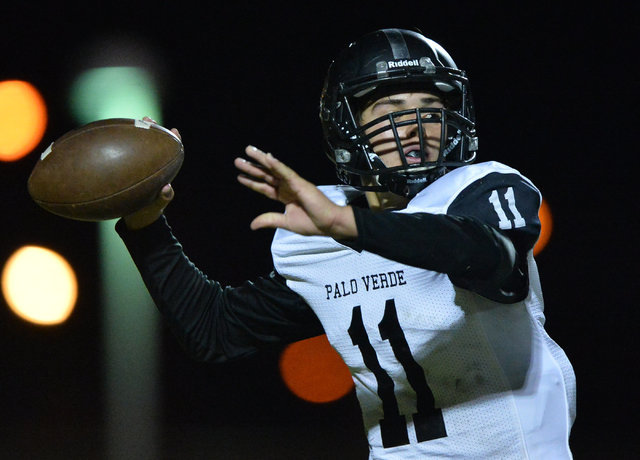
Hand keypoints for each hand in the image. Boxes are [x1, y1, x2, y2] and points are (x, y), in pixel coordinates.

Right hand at [122, 117, 179, 229]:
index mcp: (163, 174)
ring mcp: (139, 168)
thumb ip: (163, 199)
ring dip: (137, 133)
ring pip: (139, 146)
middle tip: (147, 118)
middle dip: (153, 130)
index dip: (173, 141)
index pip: (171, 154)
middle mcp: (152, 167)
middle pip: (155, 144)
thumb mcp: (156, 207)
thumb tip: (168, 188)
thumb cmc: (149, 214)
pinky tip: (110, 138)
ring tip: (134, 120)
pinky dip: (119, 146)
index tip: (174, 131)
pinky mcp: (126, 171)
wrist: (136, 222)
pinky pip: (123, 156)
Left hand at [234, 146, 356, 238]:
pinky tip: (267, 158)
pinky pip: (286, 172)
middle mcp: (287, 187)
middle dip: (252, 167)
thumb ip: (270, 220)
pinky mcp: (300, 183)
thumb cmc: (312, 223)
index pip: (264, 187)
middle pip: (266, 175)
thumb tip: (252, 225)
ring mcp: (293, 183)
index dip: (252, 182)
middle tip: (238, 160)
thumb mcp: (286, 222)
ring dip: (261, 160)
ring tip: (248, 150)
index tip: (239, 176)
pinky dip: (277, 165)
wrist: (328, 224)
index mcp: (284, 197)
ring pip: (274, 169)